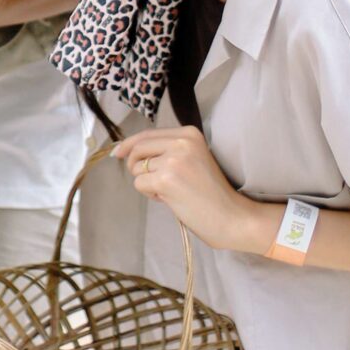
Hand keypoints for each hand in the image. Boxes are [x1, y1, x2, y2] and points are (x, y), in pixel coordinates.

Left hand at [111, 124, 268, 254]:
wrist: (232, 216)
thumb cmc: (213, 193)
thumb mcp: (193, 160)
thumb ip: (168, 151)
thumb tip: (127, 151)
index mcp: (190, 134)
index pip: (148, 133)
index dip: (129, 143)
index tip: (117, 152)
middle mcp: (181, 142)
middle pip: (137, 148)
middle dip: (134, 165)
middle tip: (150, 182)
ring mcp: (173, 160)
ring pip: (136, 167)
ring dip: (146, 182)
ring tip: (170, 192)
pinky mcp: (166, 180)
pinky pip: (139, 184)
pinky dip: (149, 194)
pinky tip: (169, 199)